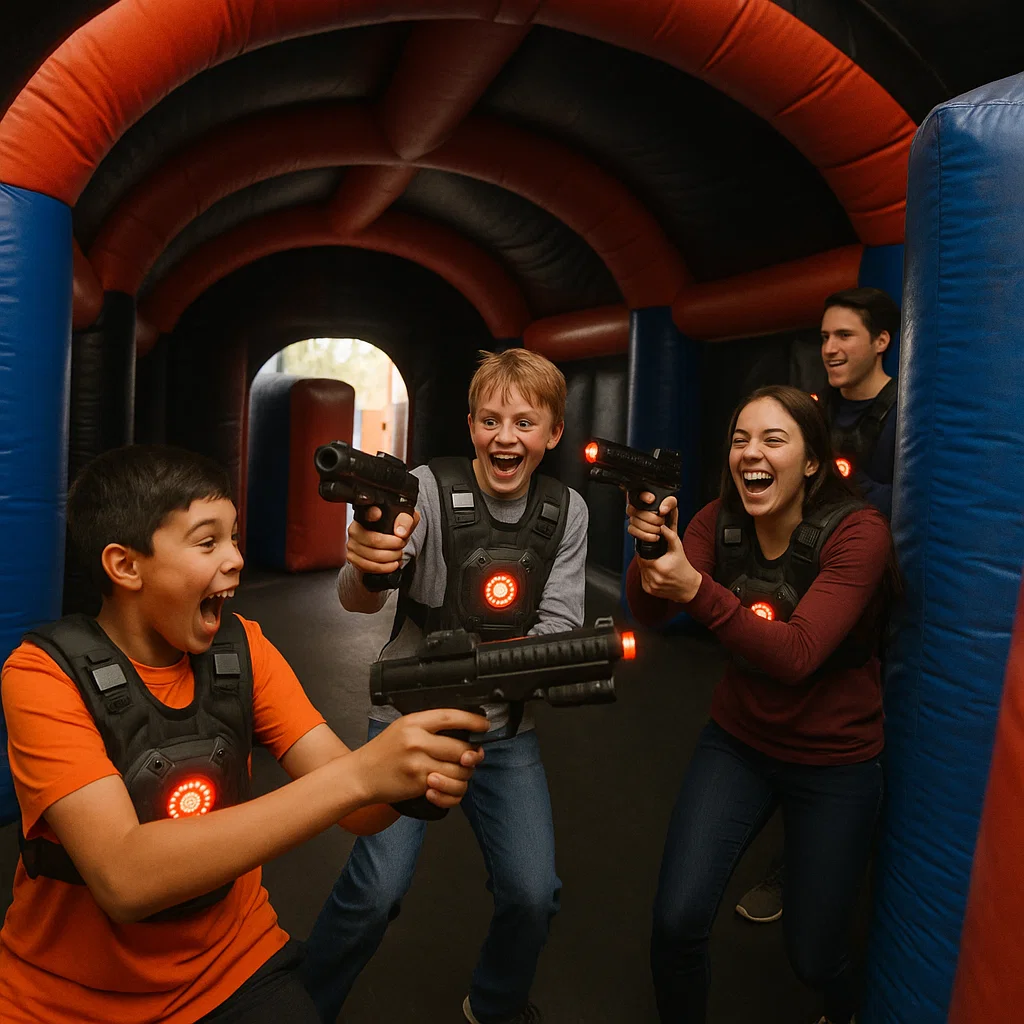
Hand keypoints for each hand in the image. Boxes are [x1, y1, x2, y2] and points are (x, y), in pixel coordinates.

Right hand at [347, 506, 420, 576]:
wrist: (386, 545)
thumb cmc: (393, 530)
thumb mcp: (405, 521)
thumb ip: (406, 521)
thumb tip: (400, 532)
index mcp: (366, 516)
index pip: (367, 513)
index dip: (372, 513)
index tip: (378, 514)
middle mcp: (355, 529)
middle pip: (374, 540)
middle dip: (393, 546)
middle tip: (402, 544)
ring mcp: (352, 544)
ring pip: (373, 556)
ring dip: (390, 558)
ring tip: (398, 554)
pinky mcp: (353, 558)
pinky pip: (368, 566)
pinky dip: (384, 567)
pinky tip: (392, 563)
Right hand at [354, 709, 488, 808]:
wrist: (360, 775)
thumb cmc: (382, 751)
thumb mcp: (403, 727)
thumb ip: (429, 727)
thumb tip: (463, 731)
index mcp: (414, 722)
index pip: (451, 717)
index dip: (473, 720)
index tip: (484, 724)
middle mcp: (416, 741)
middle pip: (460, 748)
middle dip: (471, 755)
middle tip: (472, 755)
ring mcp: (418, 764)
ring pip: (459, 770)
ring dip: (464, 773)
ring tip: (459, 771)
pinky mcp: (418, 784)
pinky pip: (448, 789)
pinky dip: (452, 790)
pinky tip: (446, 786)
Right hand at [626, 491, 676, 544]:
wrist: (668, 532)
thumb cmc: (668, 516)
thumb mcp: (672, 506)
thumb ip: (669, 503)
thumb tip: (661, 509)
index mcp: (646, 499)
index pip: (638, 493)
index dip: (643, 496)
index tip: (652, 499)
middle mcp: (637, 507)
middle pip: (634, 509)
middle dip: (651, 518)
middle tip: (662, 521)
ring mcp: (633, 518)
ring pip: (634, 521)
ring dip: (649, 528)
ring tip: (659, 529)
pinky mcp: (632, 529)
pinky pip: (632, 530)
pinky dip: (645, 535)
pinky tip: (654, 536)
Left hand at [631, 502, 702, 603]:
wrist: (689, 587)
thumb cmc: (683, 567)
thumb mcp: (678, 549)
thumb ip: (670, 536)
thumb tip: (662, 526)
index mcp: (660, 567)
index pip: (641, 557)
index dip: (643, 552)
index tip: (648, 550)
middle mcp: (655, 578)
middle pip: (641, 564)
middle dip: (644, 559)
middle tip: (653, 557)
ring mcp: (652, 586)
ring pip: (641, 572)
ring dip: (645, 567)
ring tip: (655, 564)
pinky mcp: (650, 591)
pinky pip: (643, 579)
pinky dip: (647, 575)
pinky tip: (655, 573)